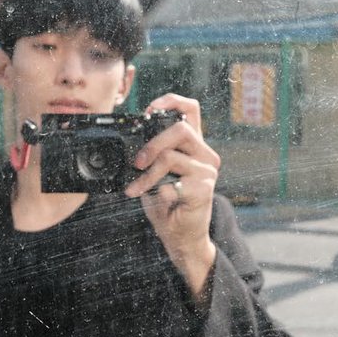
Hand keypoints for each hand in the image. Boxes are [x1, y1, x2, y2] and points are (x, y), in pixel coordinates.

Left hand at [123, 93, 219, 298]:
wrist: (180, 235)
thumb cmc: (167, 203)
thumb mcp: (154, 173)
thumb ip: (150, 154)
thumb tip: (130, 142)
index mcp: (193, 144)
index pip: (190, 109)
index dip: (171, 101)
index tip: (149, 110)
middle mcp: (204, 153)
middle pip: (180, 129)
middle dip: (152, 143)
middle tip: (136, 162)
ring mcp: (207, 170)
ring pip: (171, 157)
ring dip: (147, 175)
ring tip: (136, 188)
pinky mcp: (204, 189)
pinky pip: (173, 182)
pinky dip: (155, 191)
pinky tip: (155, 200)